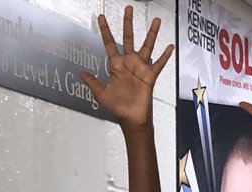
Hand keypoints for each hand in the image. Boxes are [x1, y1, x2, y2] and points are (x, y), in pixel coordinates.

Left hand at [82, 7, 172, 129]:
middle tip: (128, 7)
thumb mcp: (101, 94)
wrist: (131, 120)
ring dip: (151, 33)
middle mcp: (128, 63)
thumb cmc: (117, 108)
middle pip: (128, 38)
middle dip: (128, 23)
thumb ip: (92, 82)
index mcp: (116, 65)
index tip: (101, 17)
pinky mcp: (150, 76)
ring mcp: (140, 68)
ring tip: (157, 21)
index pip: (109, 43)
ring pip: (147, 46)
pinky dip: (165, 56)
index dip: (105, 30)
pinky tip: (170, 46)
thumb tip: (81, 73)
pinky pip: (159, 64)